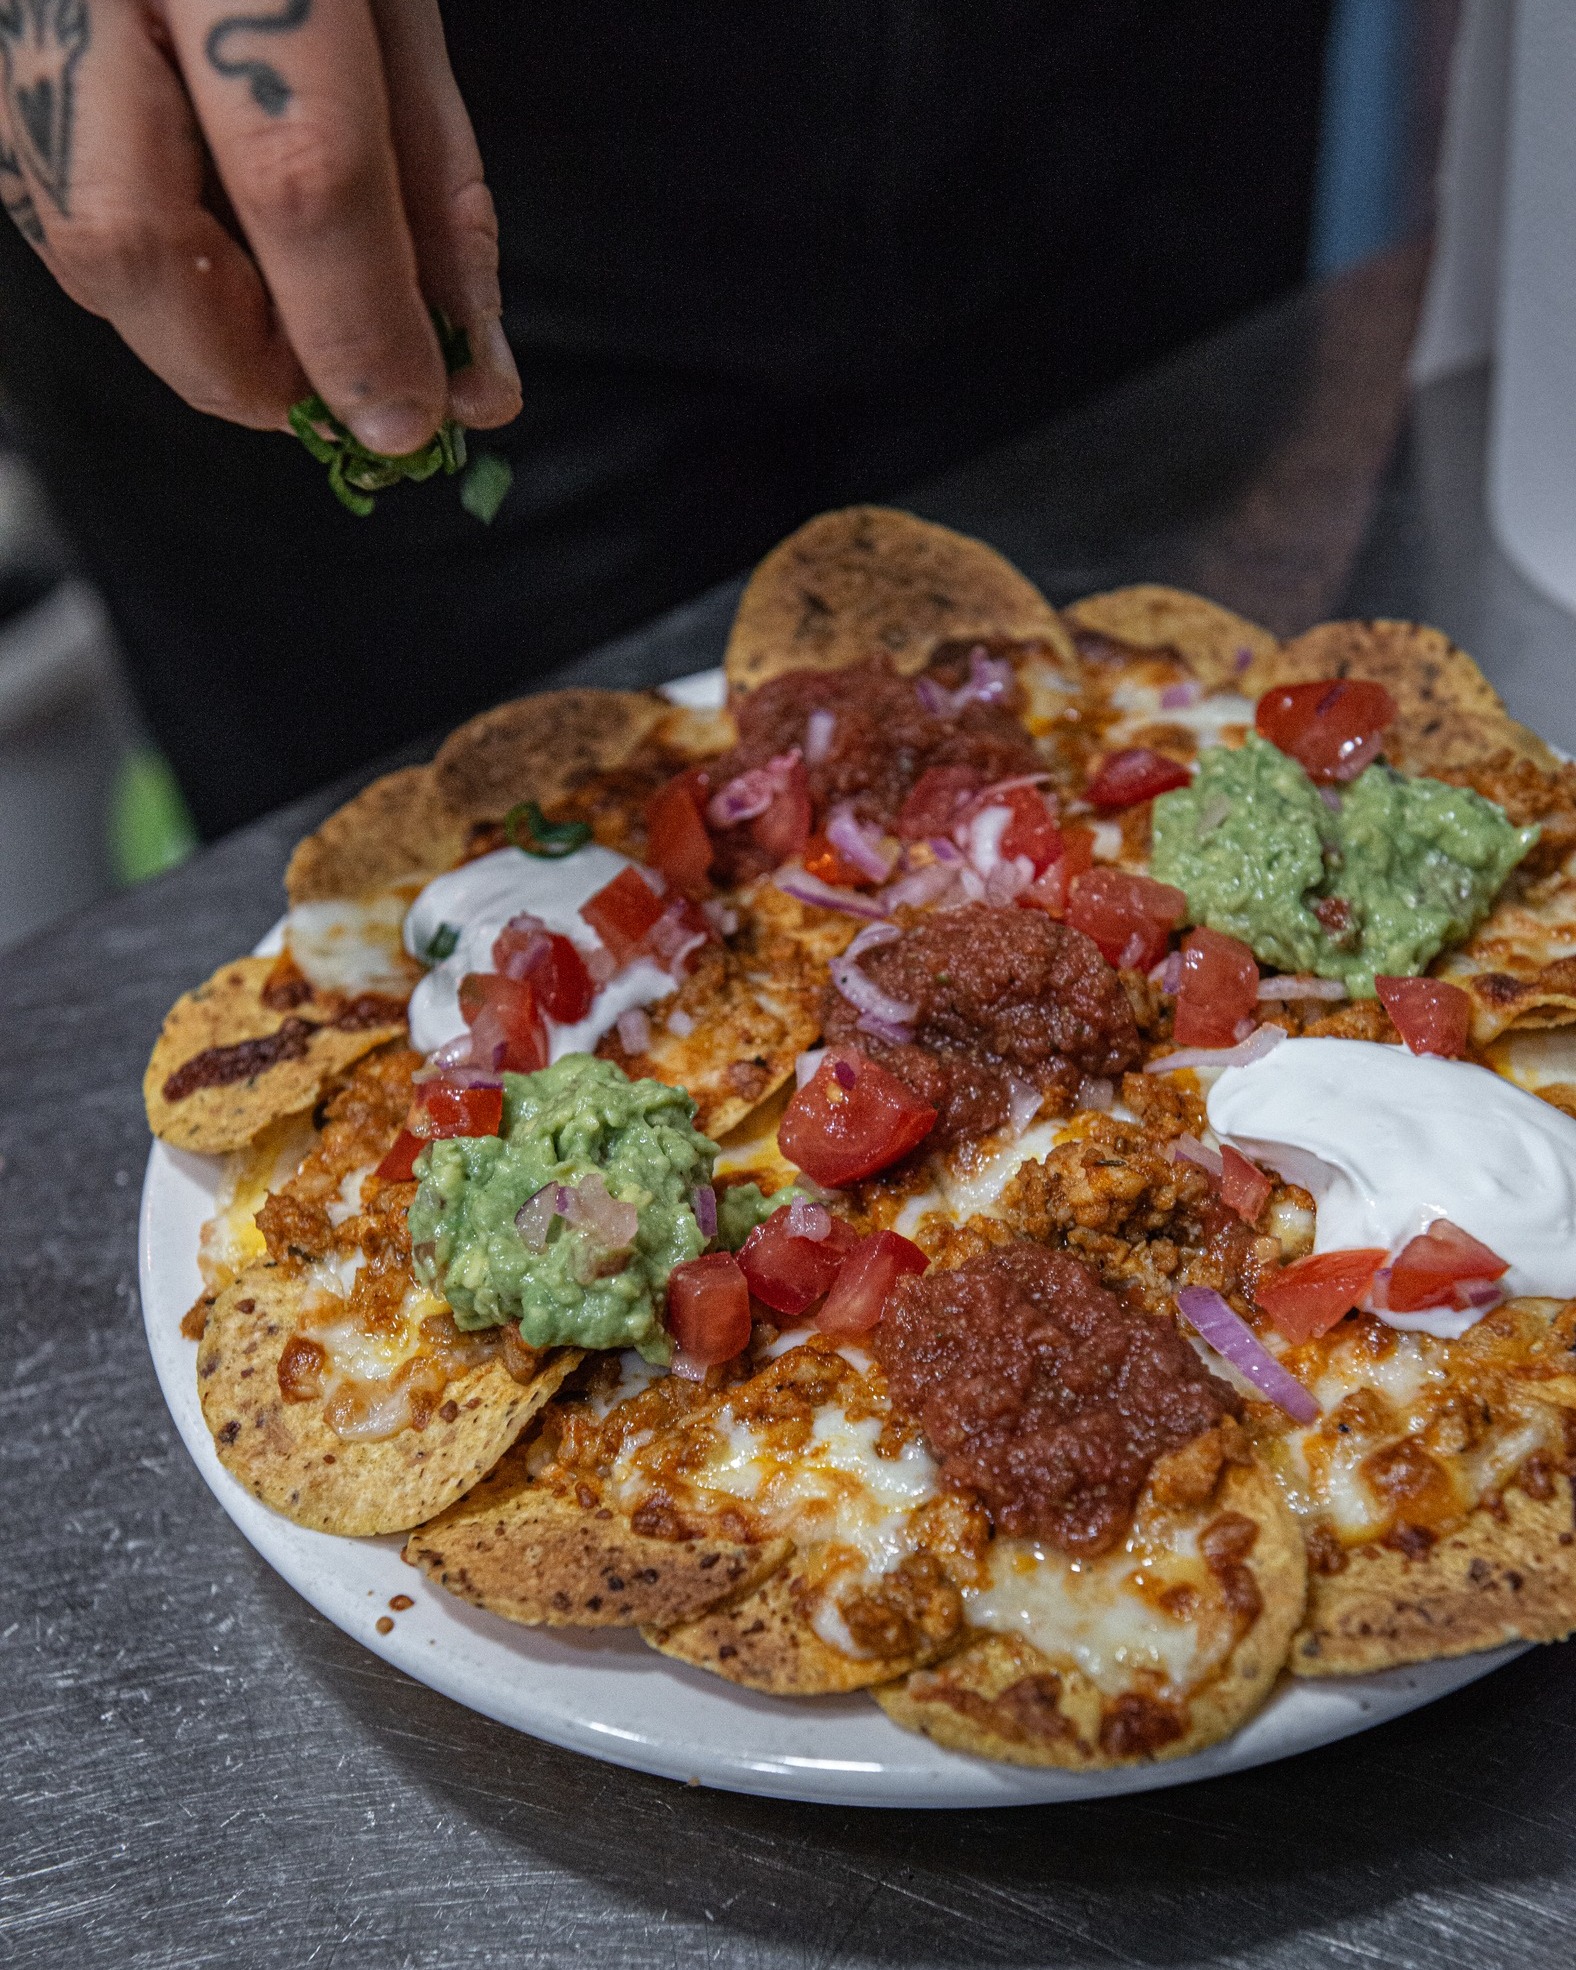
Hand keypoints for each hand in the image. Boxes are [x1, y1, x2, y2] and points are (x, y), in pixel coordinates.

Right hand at [0, 0, 519, 448]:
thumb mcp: (394, 13)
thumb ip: (435, 193)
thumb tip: (470, 369)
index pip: (301, 168)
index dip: (361, 324)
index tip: (414, 420)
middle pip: (139, 238)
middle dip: (253, 367)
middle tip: (336, 397)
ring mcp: (12, 19)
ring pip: (84, 246)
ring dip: (204, 338)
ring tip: (292, 332)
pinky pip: (57, 213)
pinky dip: (157, 282)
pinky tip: (224, 262)